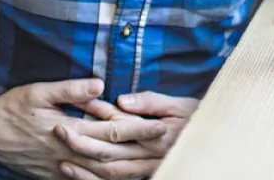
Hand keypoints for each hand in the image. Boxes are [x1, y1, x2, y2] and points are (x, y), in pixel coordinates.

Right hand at [0, 78, 166, 179]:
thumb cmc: (12, 107)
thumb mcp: (39, 91)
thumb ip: (71, 90)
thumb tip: (101, 84)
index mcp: (68, 131)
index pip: (112, 132)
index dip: (139, 128)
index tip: (161, 124)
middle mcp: (67, 154)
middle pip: (113, 155)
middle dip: (141, 149)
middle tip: (166, 143)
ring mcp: (60, 168)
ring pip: (100, 173)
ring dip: (127, 167)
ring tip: (150, 159)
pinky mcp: (52, 175)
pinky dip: (102, 179)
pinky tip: (117, 176)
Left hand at [56, 92, 198, 179]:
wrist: (215, 142)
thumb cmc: (199, 116)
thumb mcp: (180, 104)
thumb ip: (151, 102)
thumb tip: (122, 101)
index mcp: (155, 136)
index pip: (120, 127)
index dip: (95, 117)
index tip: (74, 106)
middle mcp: (149, 157)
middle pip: (109, 154)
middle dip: (81, 143)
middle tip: (58, 131)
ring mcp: (146, 170)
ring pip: (110, 173)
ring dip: (84, 167)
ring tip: (61, 157)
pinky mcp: (144, 175)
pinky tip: (76, 173)